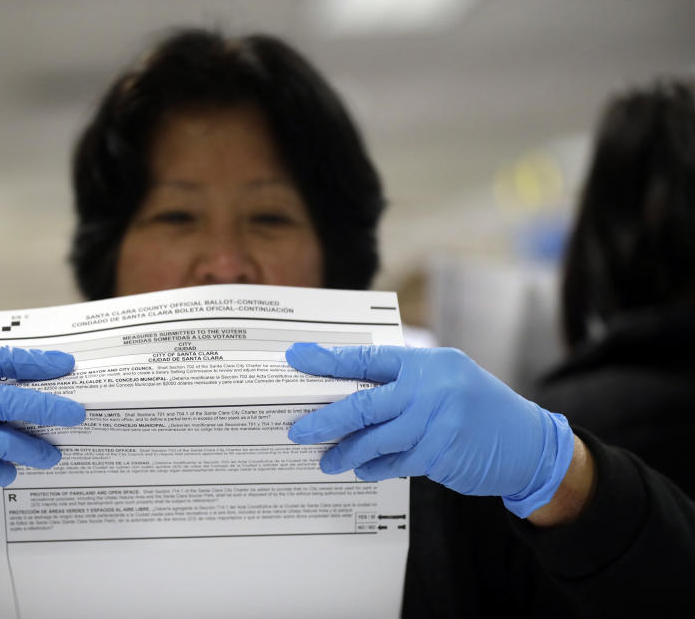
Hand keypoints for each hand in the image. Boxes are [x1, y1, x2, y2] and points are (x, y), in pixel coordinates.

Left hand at [285, 343, 573, 517]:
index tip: (297, 357)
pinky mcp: (441, 454)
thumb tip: (349, 389)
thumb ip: (404, 381)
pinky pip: (395, 462)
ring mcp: (437, 422)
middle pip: (364, 402)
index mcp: (427, 362)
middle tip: (299, 430)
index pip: (367, 358)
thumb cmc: (479, 407)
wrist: (529, 444)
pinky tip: (362, 470)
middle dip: (326, 419)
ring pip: (376, 438)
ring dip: (346, 452)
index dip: (329, 359)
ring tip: (326, 461)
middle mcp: (431, 388)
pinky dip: (375, 467)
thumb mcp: (446, 379)